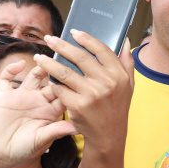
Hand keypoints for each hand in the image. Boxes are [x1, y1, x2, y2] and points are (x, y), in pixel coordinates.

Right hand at [0, 60, 75, 167]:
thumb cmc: (22, 149)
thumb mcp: (41, 139)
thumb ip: (58, 130)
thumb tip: (80, 128)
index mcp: (50, 111)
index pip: (64, 94)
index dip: (70, 86)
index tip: (77, 77)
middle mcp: (38, 100)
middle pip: (51, 81)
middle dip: (58, 72)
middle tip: (63, 62)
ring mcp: (21, 96)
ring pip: (33, 75)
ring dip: (40, 67)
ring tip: (44, 62)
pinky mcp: (4, 95)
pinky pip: (7, 77)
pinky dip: (11, 68)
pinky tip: (18, 65)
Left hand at [36, 31, 133, 147]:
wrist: (109, 135)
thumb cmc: (117, 107)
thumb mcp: (129, 85)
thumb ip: (127, 62)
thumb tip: (125, 40)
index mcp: (118, 75)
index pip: (101, 49)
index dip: (86, 38)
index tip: (74, 32)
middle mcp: (106, 83)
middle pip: (80, 57)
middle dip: (61, 46)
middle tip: (50, 39)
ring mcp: (91, 95)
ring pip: (64, 72)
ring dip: (49, 63)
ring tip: (39, 57)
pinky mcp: (77, 106)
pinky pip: (60, 89)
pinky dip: (52, 83)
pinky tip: (47, 79)